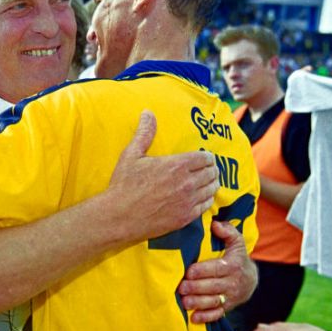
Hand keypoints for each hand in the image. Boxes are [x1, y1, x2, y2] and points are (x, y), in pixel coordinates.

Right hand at [106, 110, 219, 242]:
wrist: (119, 216)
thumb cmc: (124, 185)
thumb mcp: (132, 155)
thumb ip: (145, 133)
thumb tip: (148, 113)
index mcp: (176, 165)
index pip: (206, 158)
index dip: (208, 157)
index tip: (205, 158)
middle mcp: (186, 183)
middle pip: (212, 173)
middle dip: (211, 169)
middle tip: (208, 169)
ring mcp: (187, 201)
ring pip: (212, 189)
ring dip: (212, 184)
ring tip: (208, 182)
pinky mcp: (185, 217)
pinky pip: (206, 206)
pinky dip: (207, 200)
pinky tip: (202, 197)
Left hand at [179, 220, 256, 322]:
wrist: (250, 279)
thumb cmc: (237, 257)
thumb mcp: (237, 242)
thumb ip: (228, 231)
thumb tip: (215, 224)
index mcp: (233, 265)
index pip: (217, 268)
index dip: (202, 270)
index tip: (189, 272)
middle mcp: (232, 283)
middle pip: (213, 286)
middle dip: (196, 288)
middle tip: (181, 287)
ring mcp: (229, 297)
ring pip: (213, 301)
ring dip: (198, 303)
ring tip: (184, 302)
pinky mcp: (226, 307)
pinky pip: (217, 314)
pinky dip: (206, 317)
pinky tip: (194, 317)